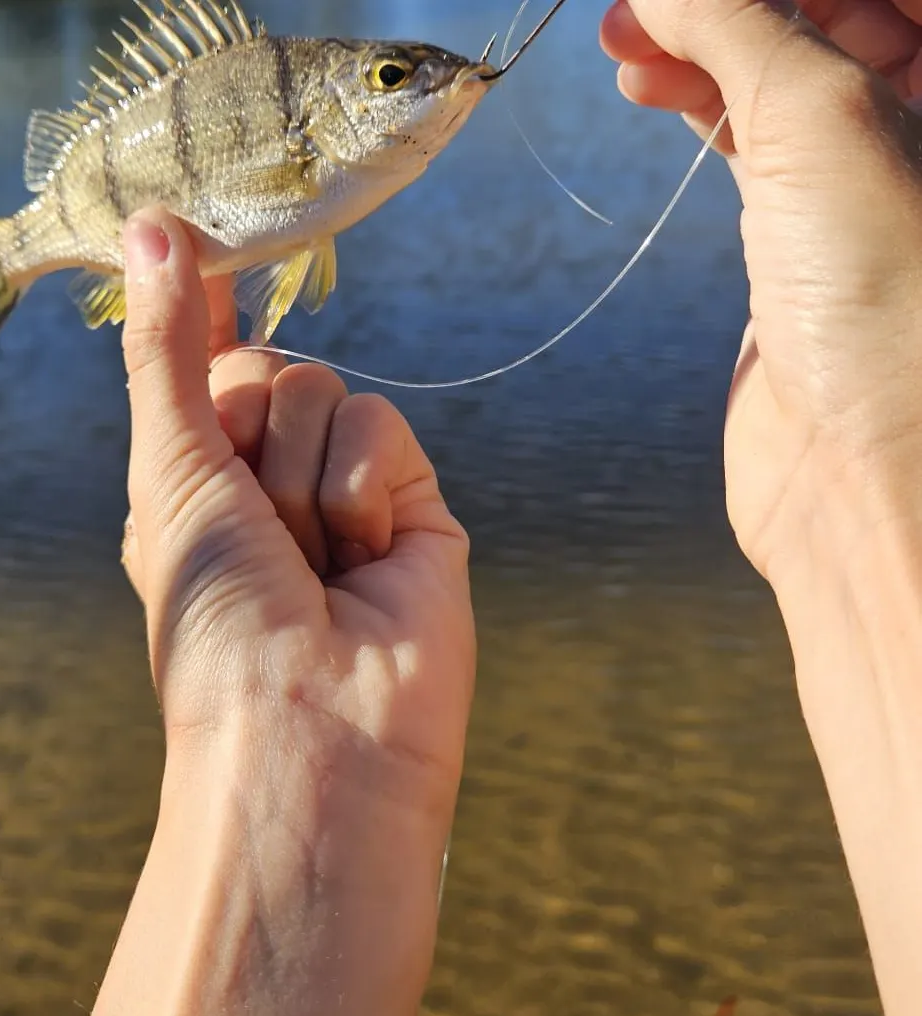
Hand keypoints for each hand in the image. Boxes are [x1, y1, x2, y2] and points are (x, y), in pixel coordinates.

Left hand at [120, 207, 474, 820]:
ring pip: (325, 391)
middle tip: (253, 523)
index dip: (196, 308)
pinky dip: (359, 491)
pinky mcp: (413, 502)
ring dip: (299, 481)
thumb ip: (166, 349)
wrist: (313, 733)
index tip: (186, 237)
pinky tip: (361, 562)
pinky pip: (382, 427)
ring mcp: (345, 489)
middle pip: (264, 365)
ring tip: (309, 567)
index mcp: (198, 473)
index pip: (200, 359)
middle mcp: (270, 476)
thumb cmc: (219, 621)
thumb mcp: (169, 473)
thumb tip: (152, 224)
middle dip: (248, 438)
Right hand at [601, 0, 921, 590]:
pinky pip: (749, 136)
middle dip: (735, 0)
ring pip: (781, 68)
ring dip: (703, 43)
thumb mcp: (819, 120)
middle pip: (833, 13)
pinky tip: (648, 87)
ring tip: (626, 38)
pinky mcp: (802, 234)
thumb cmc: (888, 310)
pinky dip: (696, 103)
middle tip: (647, 0)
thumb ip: (742, 23)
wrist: (859, 471)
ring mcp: (865, 177)